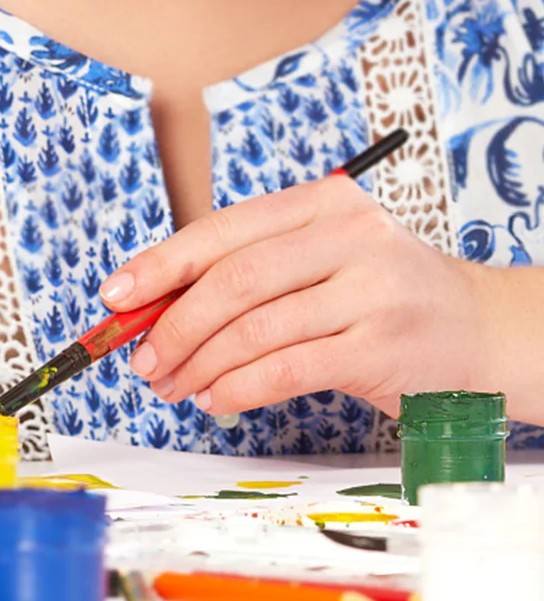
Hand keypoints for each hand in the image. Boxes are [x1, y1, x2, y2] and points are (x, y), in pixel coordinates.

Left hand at [100, 175, 489, 416]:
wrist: (484, 329)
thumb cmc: (381, 296)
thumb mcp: (322, 259)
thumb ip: (249, 270)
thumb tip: (152, 304)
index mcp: (322, 203)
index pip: (221, 230)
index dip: (160, 264)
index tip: (116, 294)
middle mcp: (348, 236)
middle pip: (231, 280)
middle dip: (173, 324)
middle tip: (142, 358)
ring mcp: (369, 291)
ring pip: (254, 328)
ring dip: (199, 364)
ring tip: (174, 384)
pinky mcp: (380, 347)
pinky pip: (285, 369)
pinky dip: (237, 387)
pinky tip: (216, 398)